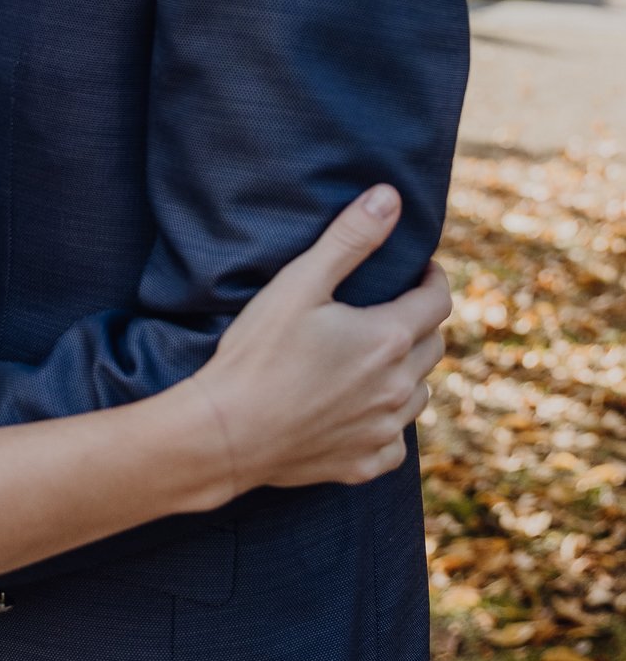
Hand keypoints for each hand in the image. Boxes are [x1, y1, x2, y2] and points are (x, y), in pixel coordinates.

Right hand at [193, 185, 449, 495]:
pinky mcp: (363, 464)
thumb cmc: (257, 354)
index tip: (420, 270)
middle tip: (394, 310)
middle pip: (433, 346)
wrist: (225, 433)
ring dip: (408, 373)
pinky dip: (388, 425)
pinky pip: (396, 443)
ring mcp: (382, 430)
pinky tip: (365, 413)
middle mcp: (397, 387)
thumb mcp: (299, 283)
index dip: (432, 280)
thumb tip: (390, 197)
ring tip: (379, 359)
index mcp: (387, 338)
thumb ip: (349, 238)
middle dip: (420, 322)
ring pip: (419, 395)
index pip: (436, 301)